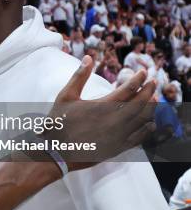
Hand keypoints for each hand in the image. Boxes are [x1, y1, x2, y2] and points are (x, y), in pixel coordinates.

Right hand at [44, 56, 155, 171]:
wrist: (56, 151)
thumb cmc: (59, 122)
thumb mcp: (66, 96)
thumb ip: (79, 76)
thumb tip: (88, 58)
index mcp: (102, 106)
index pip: (129, 89)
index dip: (139, 78)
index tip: (143, 72)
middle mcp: (114, 121)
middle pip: (141, 103)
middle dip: (149, 90)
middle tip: (153, 82)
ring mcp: (118, 136)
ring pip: (143, 120)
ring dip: (150, 107)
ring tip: (153, 98)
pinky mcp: (118, 148)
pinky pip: (140, 137)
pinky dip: (147, 127)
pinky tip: (149, 122)